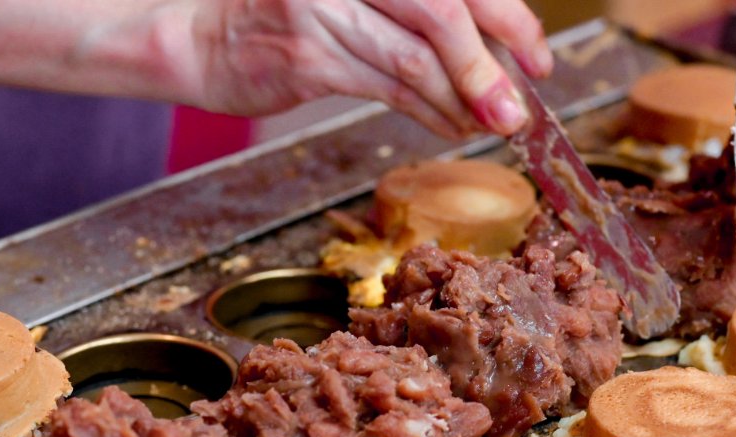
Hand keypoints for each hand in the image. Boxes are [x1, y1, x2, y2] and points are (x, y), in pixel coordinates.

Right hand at [180, 0, 552, 137]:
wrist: (199, 37)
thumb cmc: (283, 16)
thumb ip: (414, 11)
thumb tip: (494, 49)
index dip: (508, 15)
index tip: (537, 53)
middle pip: (443, 10)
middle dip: (491, 63)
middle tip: (521, 105)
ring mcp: (324, 8)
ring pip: (416, 58)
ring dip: (463, 98)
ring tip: (492, 123)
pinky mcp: (307, 56)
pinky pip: (386, 87)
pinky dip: (428, 111)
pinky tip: (452, 127)